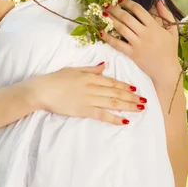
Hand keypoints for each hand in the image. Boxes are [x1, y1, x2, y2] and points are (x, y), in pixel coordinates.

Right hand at [28, 63, 146, 124]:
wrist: (42, 90)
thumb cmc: (55, 79)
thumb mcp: (74, 69)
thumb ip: (90, 69)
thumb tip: (104, 65)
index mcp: (90, 76)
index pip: (112, 81)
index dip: (125, 86)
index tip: (135, 89)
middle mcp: (93, 87)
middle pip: (116, 92)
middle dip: (132, 97)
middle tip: (144, 101)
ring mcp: (89, 99)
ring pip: (113, 102)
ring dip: (128, 105)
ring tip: (140, 108)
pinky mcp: (84, 110)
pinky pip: (103, 114)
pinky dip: (115, 118)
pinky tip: (125, 120)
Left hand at [100, 0, 180, 82]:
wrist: (166, 70)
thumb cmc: (170, 50)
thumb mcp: (172, 31)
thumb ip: (166, 15)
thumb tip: (158, 1)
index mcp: (154, 26)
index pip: (139, 10)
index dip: (128, 3)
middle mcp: (145, 34)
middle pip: (127, 18)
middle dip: (115, 9)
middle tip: (106, 4)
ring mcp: (138, 44)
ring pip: (121, 29)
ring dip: (110, 20)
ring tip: (102, 14)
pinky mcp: (132, 54)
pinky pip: (118, 45)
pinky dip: (108, 38)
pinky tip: (101, 32)